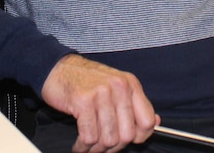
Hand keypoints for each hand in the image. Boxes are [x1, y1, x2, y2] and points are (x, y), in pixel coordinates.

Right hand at [41, 54, 159, 152]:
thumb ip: (135, 105)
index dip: (139, 137)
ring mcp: (101, 93)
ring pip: (108, 139)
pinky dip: (83, 147)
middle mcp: (119, 87)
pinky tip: (79, 145)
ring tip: (89, 147)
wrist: (58, 68)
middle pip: (127, 135)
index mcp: (130, 84)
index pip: (147, 121)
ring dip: (97, 150)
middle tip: (102, 148)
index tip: (127, 141)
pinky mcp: (83, 101)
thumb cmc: (87, 81)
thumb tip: (155, 123)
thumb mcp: (116, 87)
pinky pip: (89, 137)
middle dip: (114, 148)